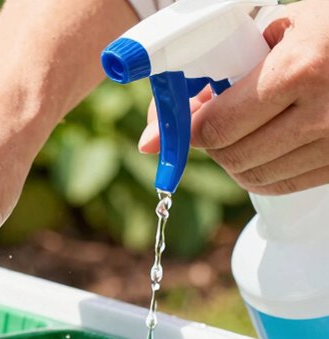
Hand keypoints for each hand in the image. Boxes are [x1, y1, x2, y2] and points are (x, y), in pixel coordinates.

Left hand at [139, 1, 328, 194]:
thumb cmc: (328, 29)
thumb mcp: (277, 29)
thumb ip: (215, 72)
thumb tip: (151, 136)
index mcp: (300, 70)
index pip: (218, 127)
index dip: (189, 129)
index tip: (180, 122)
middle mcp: (323, 113)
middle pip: (233, 156)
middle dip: (210, 142)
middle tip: (211, 121)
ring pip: (255, 178)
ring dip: (233, 158)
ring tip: (239, 128)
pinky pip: (285, 184)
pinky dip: (261, 171)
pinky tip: (263, 143)